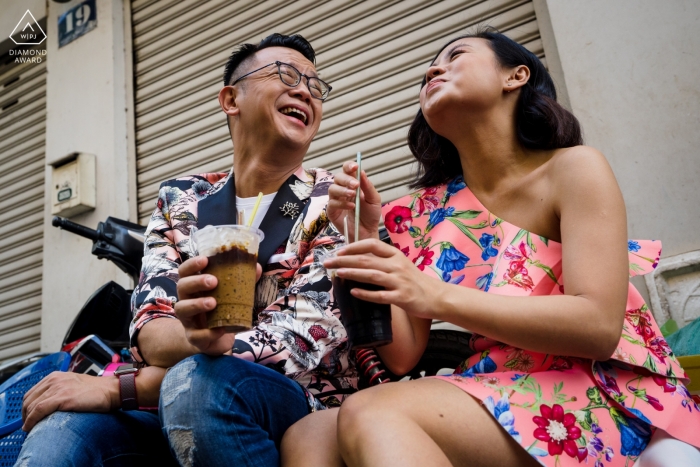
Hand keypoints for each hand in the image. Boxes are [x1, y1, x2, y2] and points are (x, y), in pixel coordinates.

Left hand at [22, 372, 118, 431]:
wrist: (111, 390)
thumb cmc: (97, 390)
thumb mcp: (73, 384)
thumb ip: (60, 390)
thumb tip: (49, 404)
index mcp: (56, 376)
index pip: (32, 392)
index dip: (27, 407)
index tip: (28, 416)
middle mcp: (54, 380)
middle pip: (29, 399)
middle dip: (25, 414)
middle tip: (28, 424)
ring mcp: (58, 388)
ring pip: (32, 405)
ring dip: (27, 419)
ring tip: (30, 427)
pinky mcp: (62, 397)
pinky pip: (39, 410)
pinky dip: (31, 420)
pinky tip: (31, 426)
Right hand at [175, 257, 261, 354]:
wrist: (214, 339)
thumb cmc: (220, 311)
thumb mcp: (230, 295)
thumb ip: (242, 281)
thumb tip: (257, 267)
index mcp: (194, 287)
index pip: (186, 271)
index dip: (192, 264)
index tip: (205, 259)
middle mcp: (187, 300)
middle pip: (182, 286)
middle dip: (196, 282)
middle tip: (213, 281)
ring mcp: (188, 320)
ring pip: (182, 309)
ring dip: (197, 304)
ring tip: (213, 303)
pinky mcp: (193, 337)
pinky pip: (195, 335)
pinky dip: (207, 332)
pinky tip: (220, 329)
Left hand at [322, 239, 442, 318]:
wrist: (436, 296)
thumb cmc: (414, 281)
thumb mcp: (400, 265)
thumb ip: (381, 262)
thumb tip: (356, 261)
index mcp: (395, 255)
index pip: (372, 244)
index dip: (353, 246)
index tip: (339, 251)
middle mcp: (397, 266)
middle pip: (366, 260)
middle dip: (344, 260)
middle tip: (328, 263)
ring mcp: (399, 282)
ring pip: (372, 275)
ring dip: (352, 273)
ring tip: (337, 273)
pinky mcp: (401, 298)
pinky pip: (380, 295)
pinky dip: (366, 294)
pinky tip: (353, 292)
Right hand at [328, 161, 381, 241]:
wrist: (368, 232)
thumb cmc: (370, 215)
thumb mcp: (374, 199)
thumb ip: (368, 186)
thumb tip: (362, 172)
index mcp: (353, 184)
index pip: (347, 170)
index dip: (349, 166)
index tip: (355, 166)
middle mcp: (342, 189)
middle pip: (338, 177)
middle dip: (346, 179)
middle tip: (355, 185)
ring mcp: (336, 200)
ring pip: (332, 188)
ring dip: (342, 190)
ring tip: (352, 195)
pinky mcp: (331, 211)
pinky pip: (332, 203)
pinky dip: (341, 203)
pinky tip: (351, 206)